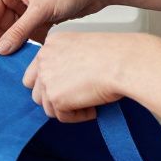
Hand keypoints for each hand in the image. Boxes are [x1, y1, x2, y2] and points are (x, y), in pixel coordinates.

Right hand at [0, 0, 112, 55]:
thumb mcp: (41, 9)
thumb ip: (19, 30)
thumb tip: (2, 47)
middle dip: (3, 39)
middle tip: (6, 55)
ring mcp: (28, 7)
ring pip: (13, 30)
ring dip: (16, 42)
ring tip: (20, 53)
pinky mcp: (40, 17)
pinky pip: (27, 33)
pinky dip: (29, 42)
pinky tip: (33, 48)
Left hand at [23, 32, 152, 122]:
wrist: (123, 62)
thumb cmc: (115, 55)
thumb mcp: (85, 48)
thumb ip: (68, 61)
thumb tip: (66, 83)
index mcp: (51, 43)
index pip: (36, 70)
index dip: (50, 83)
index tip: (66, 89)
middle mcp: (43, 59)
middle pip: (36, 91)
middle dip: (55, 99)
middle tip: (76, 99)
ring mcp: (46, 78)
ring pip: (47, 106)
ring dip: (67, 109)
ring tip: (89, 104)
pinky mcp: (55, 97)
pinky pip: (61, 117)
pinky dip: (77, 116)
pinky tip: (92, 108)